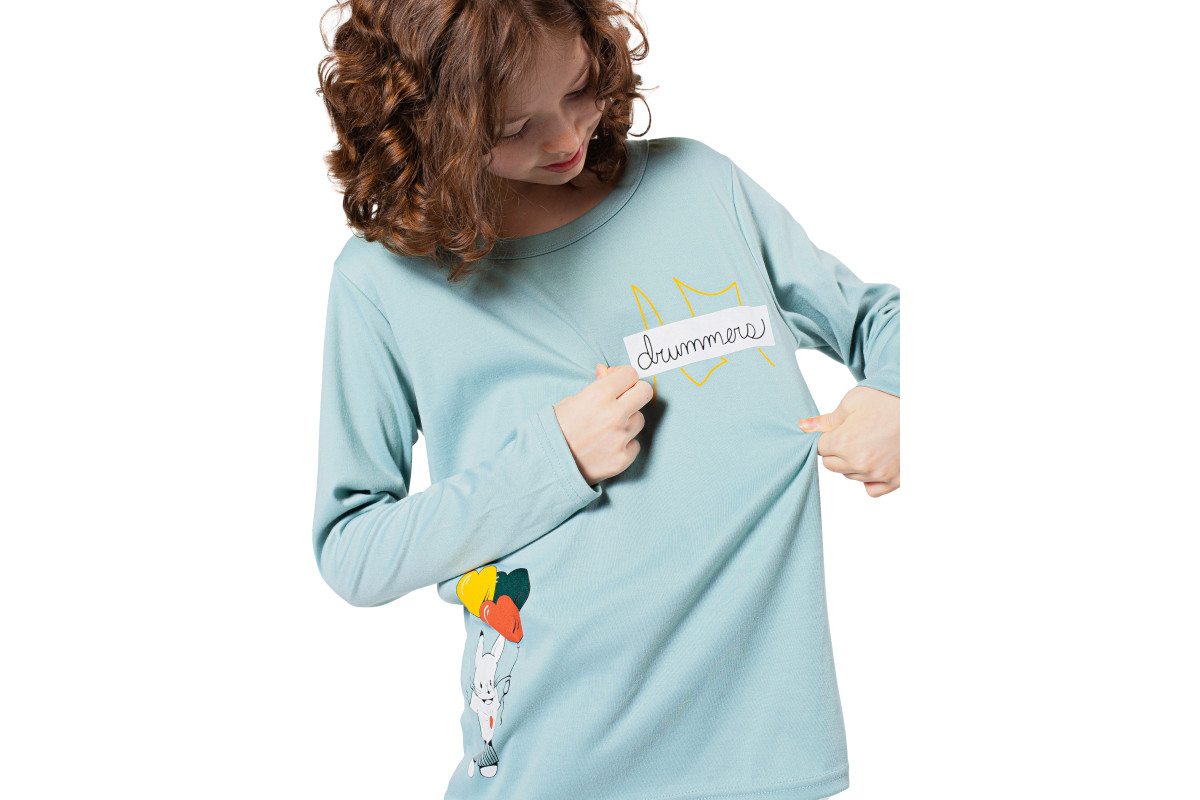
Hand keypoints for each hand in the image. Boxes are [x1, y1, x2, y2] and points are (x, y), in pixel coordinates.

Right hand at [552, 364, 654, 486]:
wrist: (545, 465)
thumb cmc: (554, 431)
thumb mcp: (570, 401)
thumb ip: (595, 387)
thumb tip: (606, 373)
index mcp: (599, 395)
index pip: (631, 374)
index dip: (624, 377)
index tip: (618, 383)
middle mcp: (614, 414)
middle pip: (645, 392)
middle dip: (635, 393)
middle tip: (623, 400)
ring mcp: (620, 438)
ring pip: (640, 420)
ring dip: (628, 421)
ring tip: (607, 429)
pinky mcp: (623, 459)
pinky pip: (635, 445)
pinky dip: (625, 445)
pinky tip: (608, 446)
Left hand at [798, 385, 899, 497]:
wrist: (923, 406)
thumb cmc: (888, 398)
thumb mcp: (853, 401)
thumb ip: (826, 419)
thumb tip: (803, 427)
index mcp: (844, 442)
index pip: (820, 448)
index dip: (828, 437)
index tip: (840, 428)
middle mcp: (859, 462)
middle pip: (831, 465)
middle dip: (837, 451)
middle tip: (855, 434)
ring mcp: (877, 474)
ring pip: (850, 476)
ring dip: (853, 463)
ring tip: (871, 442)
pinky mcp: (895, 480)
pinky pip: (871, 489)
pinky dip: (870, 480)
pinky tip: (877, 462)